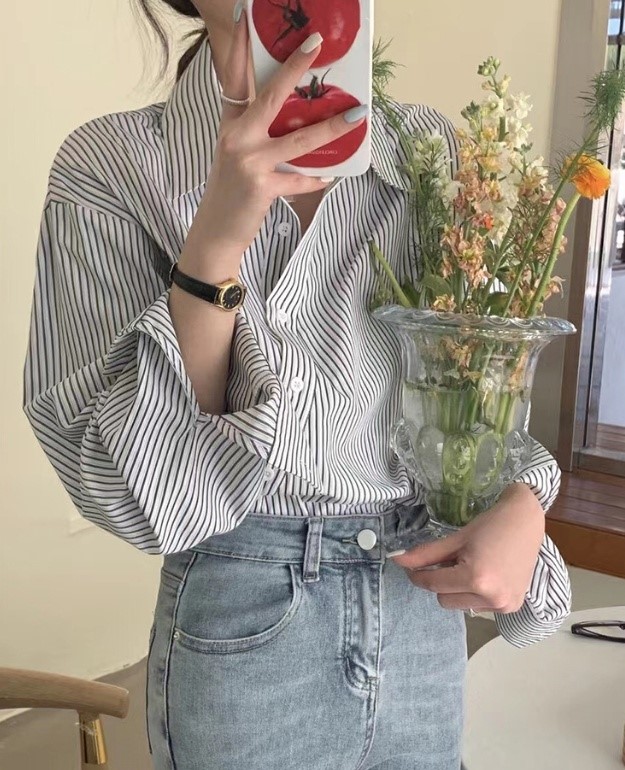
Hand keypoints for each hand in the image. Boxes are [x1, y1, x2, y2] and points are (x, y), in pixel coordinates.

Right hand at [185, 10, 367, 265]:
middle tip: (317, 43)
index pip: (234, 77)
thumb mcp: (236, 155)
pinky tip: (330, 175)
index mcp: (230, 124)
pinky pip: (300, 178)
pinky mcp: (262, 186)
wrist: (216, 232)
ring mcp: (248, 161)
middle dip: (295, 67)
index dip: (239, 45)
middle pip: (270, 95)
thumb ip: (257, 132)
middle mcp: (237, 137)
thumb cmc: (231, 192)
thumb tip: (296, 118)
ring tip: (357, 115)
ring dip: (332, 127)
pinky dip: (317, 178)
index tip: (247, 15)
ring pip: (299, 138)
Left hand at [391, 484, 545, 613]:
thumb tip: (397, 560)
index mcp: (476, 578)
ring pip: (460, 605)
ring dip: (458, 589)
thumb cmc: (491, 525)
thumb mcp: (456, 538)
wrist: (526, 521)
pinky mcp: (512, 607)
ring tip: (471, 565)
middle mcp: (491, 597)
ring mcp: (504, 605)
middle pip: (444, 599)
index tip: (410, 567)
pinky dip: (474, 593)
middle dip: (440, 581)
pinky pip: (478, 606)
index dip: (417, 575)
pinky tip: (486, 573)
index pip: (433, 584)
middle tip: (450, 559)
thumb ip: (426, 554)